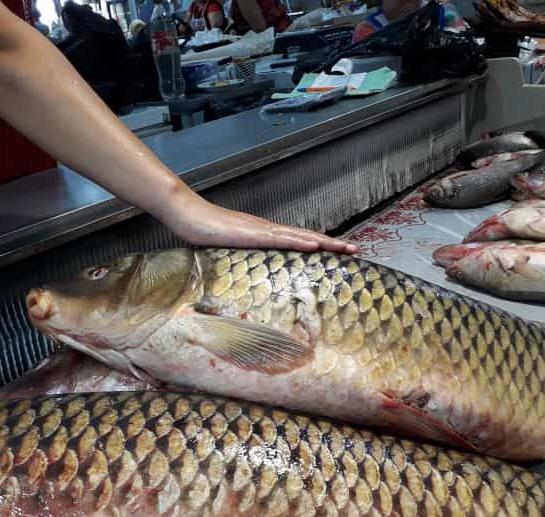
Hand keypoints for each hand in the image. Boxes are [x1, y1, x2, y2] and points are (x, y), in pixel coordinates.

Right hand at [161, 191, 358, 253]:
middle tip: (357, 251)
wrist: (187, 214)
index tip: (342, 254)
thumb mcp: (229, 252)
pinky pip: (280, 238)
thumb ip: (243, 260)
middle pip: (308, 238)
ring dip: (325, 243)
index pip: (300, 242)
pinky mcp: (252, 233)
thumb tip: (254, 275)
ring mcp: (262, 230)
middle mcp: (269, 230)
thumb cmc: (204, 233)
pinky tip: (315, 245)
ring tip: (345, 248)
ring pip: (301, 237)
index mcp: (266, 236)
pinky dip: (300, 242)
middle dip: (334, 245)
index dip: (323, 247)